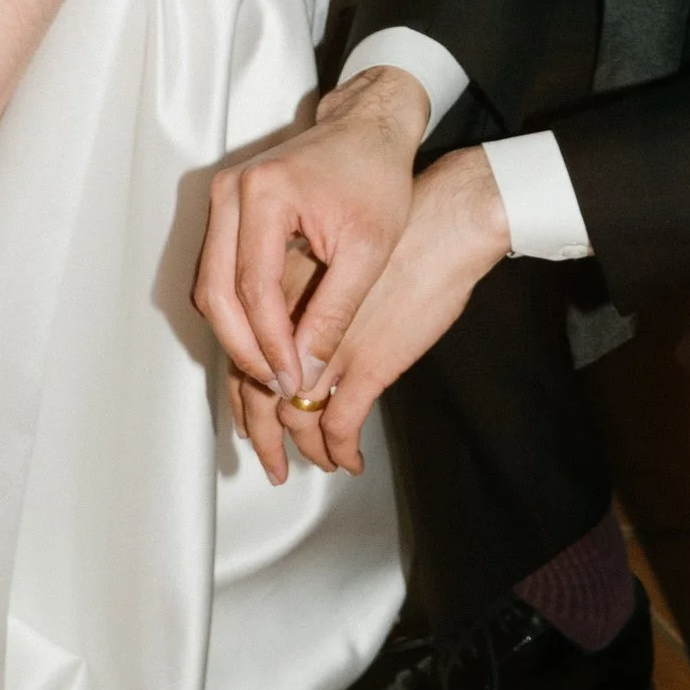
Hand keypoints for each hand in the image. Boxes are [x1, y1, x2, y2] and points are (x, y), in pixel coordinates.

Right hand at [196, 65, 426, 413]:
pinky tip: (265, 339)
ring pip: (208, 286)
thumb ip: (333, 311)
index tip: (293, 381)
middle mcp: (231, 190)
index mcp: (265, 192)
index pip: (253, 287)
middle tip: (277, 385)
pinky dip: (235, 312)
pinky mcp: (226, 209)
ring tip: (273, 370)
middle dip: (244, 347)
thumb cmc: (376, 177)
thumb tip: (304, 372)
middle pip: (214, 290)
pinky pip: (215, 272)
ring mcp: (222, 196)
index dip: (270, 343)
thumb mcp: (368, 250)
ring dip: (235, 334)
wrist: (367, 128)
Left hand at [273, 150, 511, 479]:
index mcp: (287, 290)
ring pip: (296, 415)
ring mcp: (331, 345)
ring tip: (317, 462)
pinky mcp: (369, 365)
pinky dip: (340, 450)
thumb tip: (299, 339)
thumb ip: (311, 297)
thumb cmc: (400, 233)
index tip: (251, 422)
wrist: (443, 225)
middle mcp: (298, 320)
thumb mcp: (337, 257)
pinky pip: (340, 425)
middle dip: (264, 437)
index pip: (245, 354)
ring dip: (305, 449)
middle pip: (261, 392)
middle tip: (272, 464)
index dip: (245, 396)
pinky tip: (350, 460)